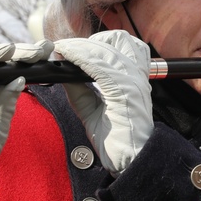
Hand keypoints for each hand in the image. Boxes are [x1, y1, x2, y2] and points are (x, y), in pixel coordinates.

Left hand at [53, 31, 152, 174]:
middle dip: (87, 41)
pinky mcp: (125, 90)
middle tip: (65, 48)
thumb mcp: (92, 107)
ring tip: (63, 51)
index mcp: (135, 77)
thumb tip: (62, 68)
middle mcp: (138, 75)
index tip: (70, 45)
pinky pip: (99, 65)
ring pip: (106, 49)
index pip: (120, 43)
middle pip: (116, 39)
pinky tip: (67, 57)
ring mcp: (134, 81)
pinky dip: (80, 57)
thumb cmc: (115, 138)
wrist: (129, 161)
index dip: (94, 40)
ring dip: (81, 47)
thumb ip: (79, 88)